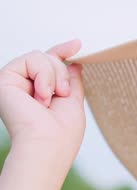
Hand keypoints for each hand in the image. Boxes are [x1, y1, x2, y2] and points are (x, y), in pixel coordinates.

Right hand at [0, 39, 84, 164]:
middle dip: (62, 72)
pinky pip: (31, 59)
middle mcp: (25, 86)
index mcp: (40, 93)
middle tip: (63, 94)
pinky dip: (44, 76)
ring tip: (51, 98)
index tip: (78, 44)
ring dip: (54, 76)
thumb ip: (71, 80)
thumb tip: (73, 61)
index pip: (50, 65)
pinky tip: (41, 96)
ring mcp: (14, 82)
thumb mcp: (73, 101)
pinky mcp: (5, 79)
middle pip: (48, 58)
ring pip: (41, 56)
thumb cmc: (62, 133)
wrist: (48, 145)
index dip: (63, 51)